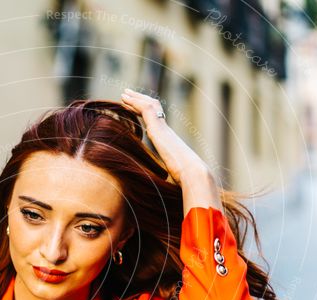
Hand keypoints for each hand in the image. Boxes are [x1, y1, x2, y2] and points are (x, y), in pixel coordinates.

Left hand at [120, 88, 220, 209]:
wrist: (192, 175)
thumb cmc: (185, 181)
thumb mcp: (170, 177)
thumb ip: (165, 177)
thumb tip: (162, 189)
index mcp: (168, 141)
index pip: (155, 122)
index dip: (144, 113)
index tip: (134, 108)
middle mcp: (166, 131)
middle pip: (152, 110)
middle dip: (139, 101)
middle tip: (127, 95)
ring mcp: (163, 128)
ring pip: (149, 106)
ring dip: (135, 99)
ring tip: (124, 94)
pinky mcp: (158, 128)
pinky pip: (146, 109)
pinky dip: (135, 103)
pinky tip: (126, 101)